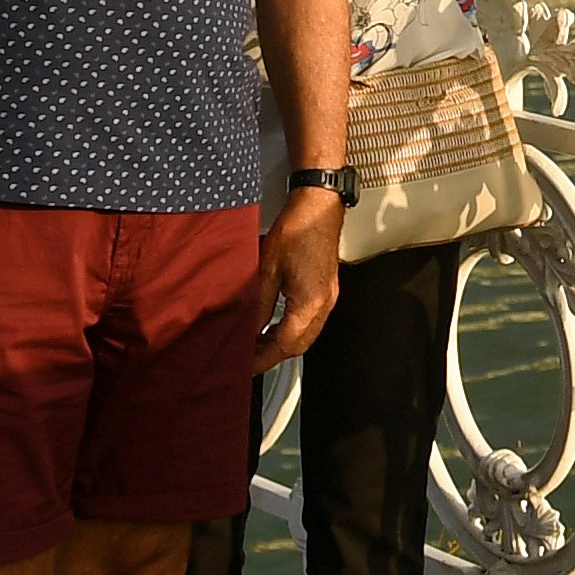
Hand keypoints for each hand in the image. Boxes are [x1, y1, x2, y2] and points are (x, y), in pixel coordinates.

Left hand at [257, 186, 346, 370]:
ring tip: (258, 344)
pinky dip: (292, 330)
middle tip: (248, 358)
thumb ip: (259, 305)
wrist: (319, 207)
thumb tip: (249, 329)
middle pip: (299, 346)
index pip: (285, 345)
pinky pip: (311, 322)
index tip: (246, 367)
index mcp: (309, 304)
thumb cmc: (297, 230)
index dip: (263, 359)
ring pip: (306, 336)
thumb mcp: (267, 270)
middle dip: (273, 356)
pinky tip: (276, 325)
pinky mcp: (327, 291)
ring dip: (283, 344)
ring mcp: (328, 299)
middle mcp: (323, 306)